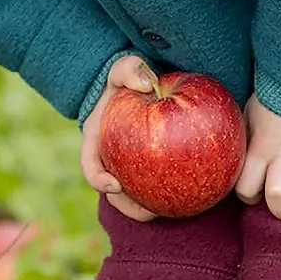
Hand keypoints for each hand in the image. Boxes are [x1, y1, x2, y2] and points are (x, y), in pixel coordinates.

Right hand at [80, 55, 159, 221]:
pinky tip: (189, 194)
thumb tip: (145, 83)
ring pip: (135, 195)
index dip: (99, 180)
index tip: (115, 185)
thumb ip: (130, 70)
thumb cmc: (129, 77)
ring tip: (168, 212)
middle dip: (128, 206)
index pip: (91, 167)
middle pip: (114, 193)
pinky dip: (168, 190)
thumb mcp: (124, 67)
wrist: (141, 84)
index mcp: (97, 142)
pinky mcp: (149, 168)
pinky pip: (157, 182)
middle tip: (148, 211)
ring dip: (147, 208)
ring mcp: (128, 166)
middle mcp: (110, 159)